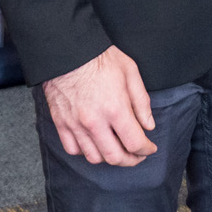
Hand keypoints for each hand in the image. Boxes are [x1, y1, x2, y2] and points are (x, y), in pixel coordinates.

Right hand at [42, 45, 157, 165]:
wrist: (67, 51)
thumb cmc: (100, 58)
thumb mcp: (130, 72)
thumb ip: (141, 102)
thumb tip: (149, 125)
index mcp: (115, 108)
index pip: (135, 143)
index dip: (146, 150)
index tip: (150, 148)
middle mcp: (94, 121)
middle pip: (115, 157)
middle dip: (130, 161)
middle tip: (137, 156)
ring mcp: (75, 124)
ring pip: (93, 157)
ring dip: (109, 158)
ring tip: (117, 150)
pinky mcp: (61, 123)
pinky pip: (73, 149)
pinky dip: (85, 152)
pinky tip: (94, 144)